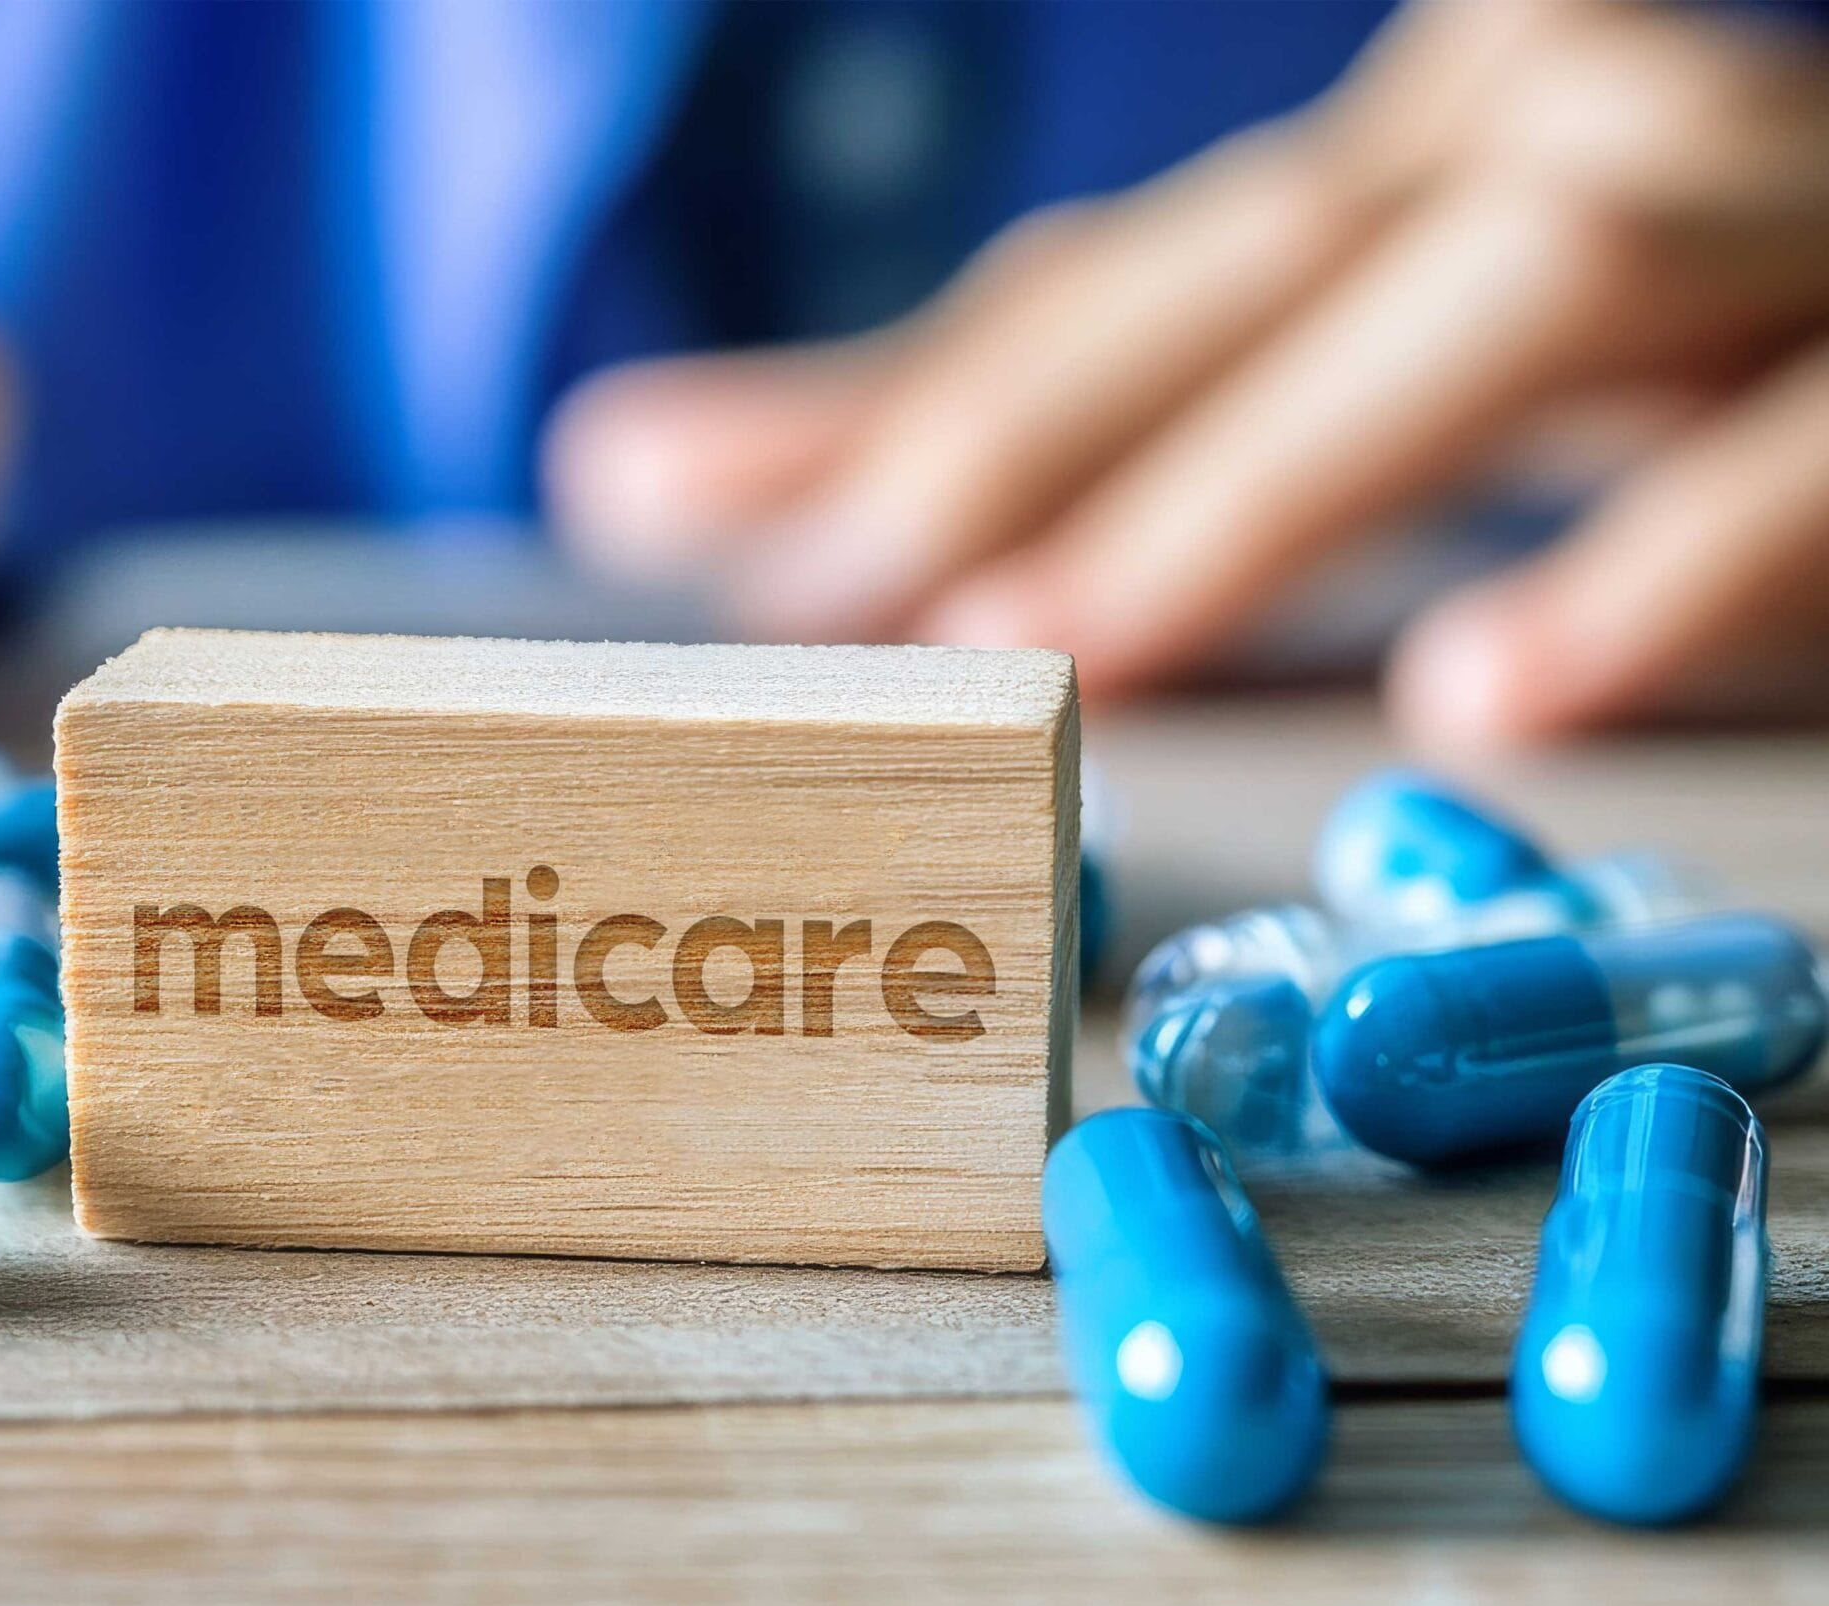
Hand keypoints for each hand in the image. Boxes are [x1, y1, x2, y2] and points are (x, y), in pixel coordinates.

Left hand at [546, 0, 1828, 747]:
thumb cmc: (1691, 388)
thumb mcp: (1387, 394)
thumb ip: (1131, 436)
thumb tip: (761, 504)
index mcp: (1423, 169)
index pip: (1116, 283)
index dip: (885, 390)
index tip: (647, 493)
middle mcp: (1574, 156)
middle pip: (1263, 265)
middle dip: (1021, 430)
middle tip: (821, 593)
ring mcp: (1770, 241)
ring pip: (1510, 299)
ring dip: (1275, 477)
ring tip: (1069, 637)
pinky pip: (1804, 461)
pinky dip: (1661, 568)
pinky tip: (1489, 696)